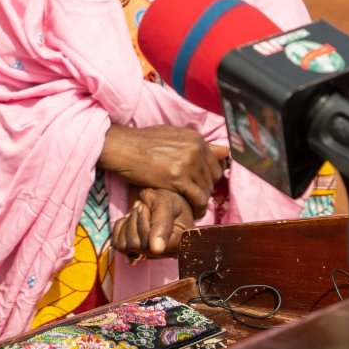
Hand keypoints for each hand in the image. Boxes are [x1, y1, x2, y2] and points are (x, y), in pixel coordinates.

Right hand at [99, 125, 224, 216]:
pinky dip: (198, 208)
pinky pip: (198, 199)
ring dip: (200, 200)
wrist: (122, 147)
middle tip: (194, 198)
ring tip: (192, 207)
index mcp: (196, 138)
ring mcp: (188, 163)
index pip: (216, 164)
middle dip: (204, 189)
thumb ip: (196, 145)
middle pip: (213, 178)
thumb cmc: (142, 142)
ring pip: (206, 189)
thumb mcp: (172, 136)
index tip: (200, 186)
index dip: (208, 178)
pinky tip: (192, 213)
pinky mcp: (178, 178)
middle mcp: (196, 149)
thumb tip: (225, 150)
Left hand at [111, 188, 197, 258]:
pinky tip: (130, 220)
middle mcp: (163, 253)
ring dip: (127, 224)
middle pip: (135, 245)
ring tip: (137, 212)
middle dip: (134, 221)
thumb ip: (162, 223)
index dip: (144, 224)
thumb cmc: (167, 199)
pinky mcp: (134, 251)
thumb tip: (156, 249)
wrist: (160, 198)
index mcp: (177, 243)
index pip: (151, 244)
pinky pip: (117, 244)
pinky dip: (120, 228)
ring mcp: (148, 253)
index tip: (145, 206)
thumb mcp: (166, 203)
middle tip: (141, 206)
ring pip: (124, 246)